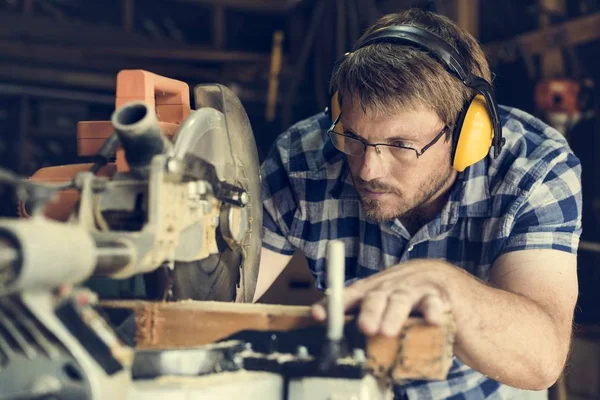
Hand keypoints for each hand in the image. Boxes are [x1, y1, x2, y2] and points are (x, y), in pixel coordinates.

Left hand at [312, 259, 453, 336]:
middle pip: (376, 295)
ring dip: (393, 314)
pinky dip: (433, 311)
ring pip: (402, 299)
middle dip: (368, 311)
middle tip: (364, 328)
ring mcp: (418, 288)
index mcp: (378, 288)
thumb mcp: (391, 309)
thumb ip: (370, 319)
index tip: (318, 316)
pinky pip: (436, 303)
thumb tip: (342, 337)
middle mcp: (394, 285)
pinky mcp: (443, 297)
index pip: (351, 293)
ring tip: (387, 332)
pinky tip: (433, 321)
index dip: (334, 304)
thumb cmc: (417, 303)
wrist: (460, 290)